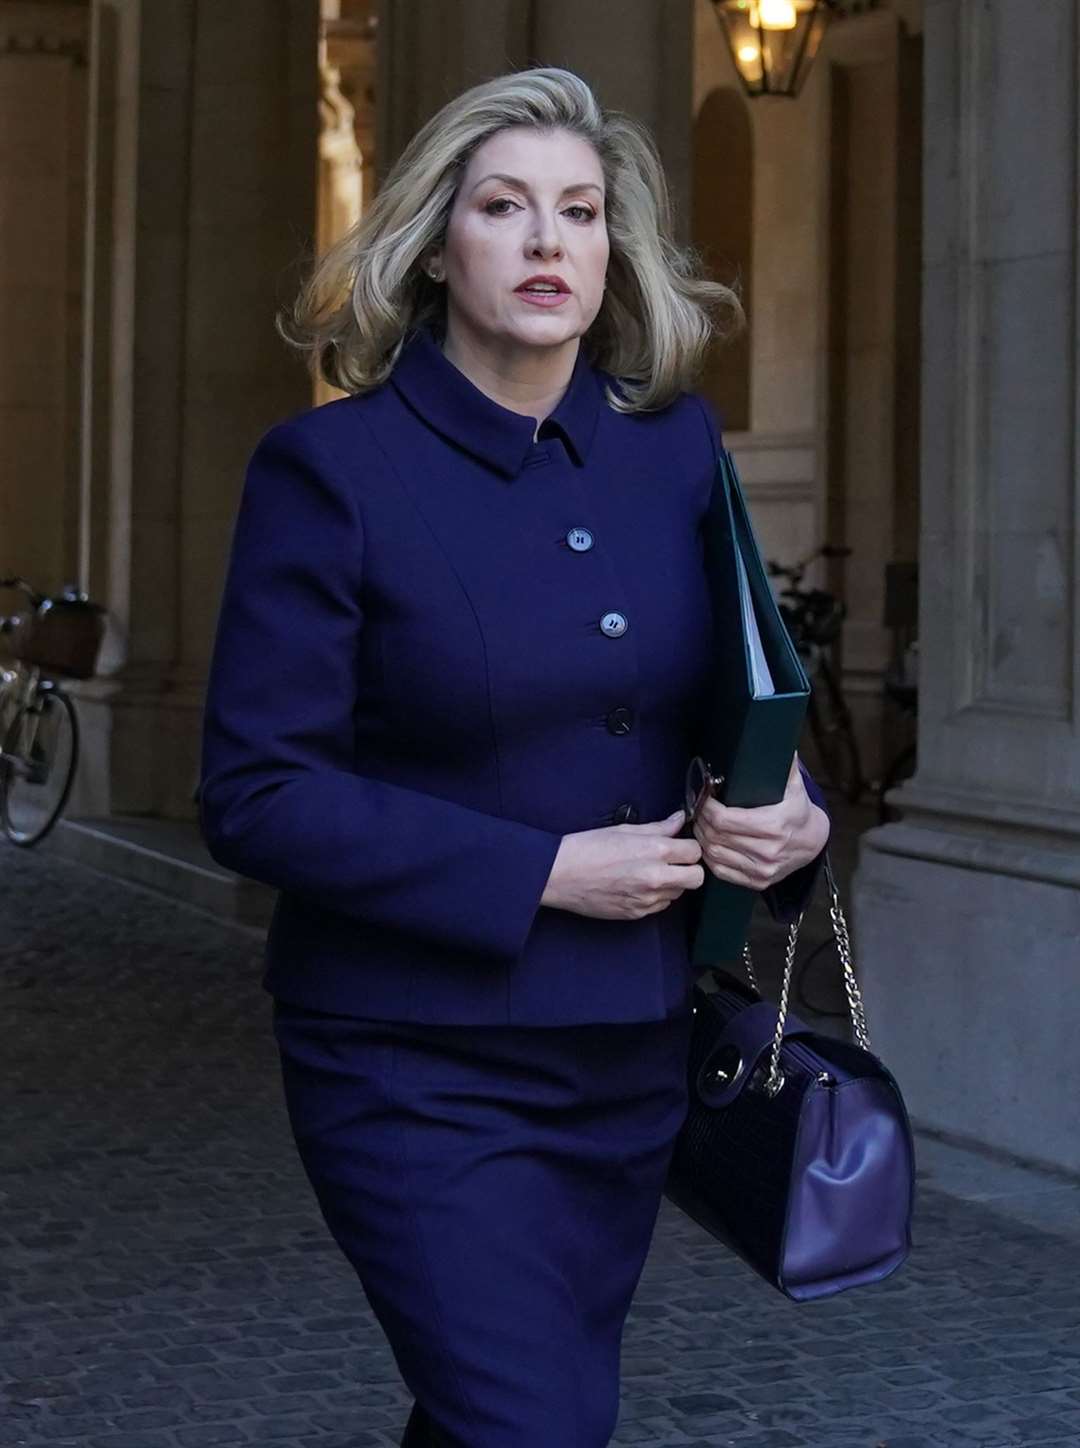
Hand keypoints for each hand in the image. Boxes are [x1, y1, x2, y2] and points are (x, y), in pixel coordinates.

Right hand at [541, 808, 705, 920]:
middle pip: (696, 878)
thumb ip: (658, 828)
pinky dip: (655, 897)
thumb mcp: (624, 830)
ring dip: (672, 883)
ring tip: (648, 872)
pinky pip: (660, 906)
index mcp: (654, 851)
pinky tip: (637, 885)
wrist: (560, 875)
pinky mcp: (637, 914)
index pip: (694, 852)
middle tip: (674, 862)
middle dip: (689, 869)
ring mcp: (647, 899)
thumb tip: (679, 820)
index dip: (688, 847)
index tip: (679, 846)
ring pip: (679, 893)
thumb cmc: (588, 848)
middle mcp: (656, 877)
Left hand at [691, 754, 828, 891]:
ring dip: (702, 839)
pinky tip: (708, 844)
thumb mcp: (795, 786)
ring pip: (715, 855)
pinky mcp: (758, 882)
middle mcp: (768, 850)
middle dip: (701, 821)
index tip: (702, 797)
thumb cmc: (797, 811)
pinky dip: (710, 858)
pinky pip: (722, 872)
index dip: (707, 808)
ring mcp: (763, 869)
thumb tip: (780, 738)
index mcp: (774, 825)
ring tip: (700, 824)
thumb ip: (785, 764)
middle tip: (696, 809)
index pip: (725, 819)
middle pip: (717, 836)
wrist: (813, 843)